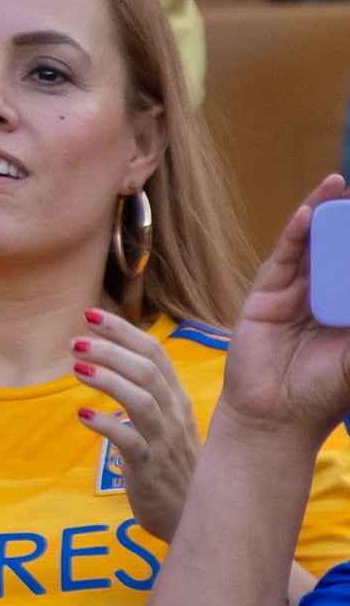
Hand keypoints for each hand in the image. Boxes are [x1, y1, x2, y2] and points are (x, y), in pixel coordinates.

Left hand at [75, 307, 198, 539]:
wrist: (191, 516)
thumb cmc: (172, 466)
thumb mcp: (164, 423)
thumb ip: (145, 394)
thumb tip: (114, 365)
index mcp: (176, 399)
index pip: (155, 353)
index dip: (124, 331)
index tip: (91, 314)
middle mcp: (174, 415)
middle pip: (148, 369)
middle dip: (112, 349)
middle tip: (75, 339)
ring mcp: (164, 440)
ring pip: (141, 399)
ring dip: (108, 379)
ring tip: (76, 367)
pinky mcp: (150, 467)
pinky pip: (130, 441)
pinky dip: (107, 424)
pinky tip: (83, 415)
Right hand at [220, 177, 349, 442]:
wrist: (277, 420)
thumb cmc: (327, 392)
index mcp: (349, 311)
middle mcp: (324, 297)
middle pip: (340, 250)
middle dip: (349, 223)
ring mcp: (293, 295)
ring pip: (313, 247)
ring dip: (326, 215)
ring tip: (340, 185)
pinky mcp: (264, 297)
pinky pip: (282, 259)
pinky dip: (295, 234)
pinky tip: (311, 212)